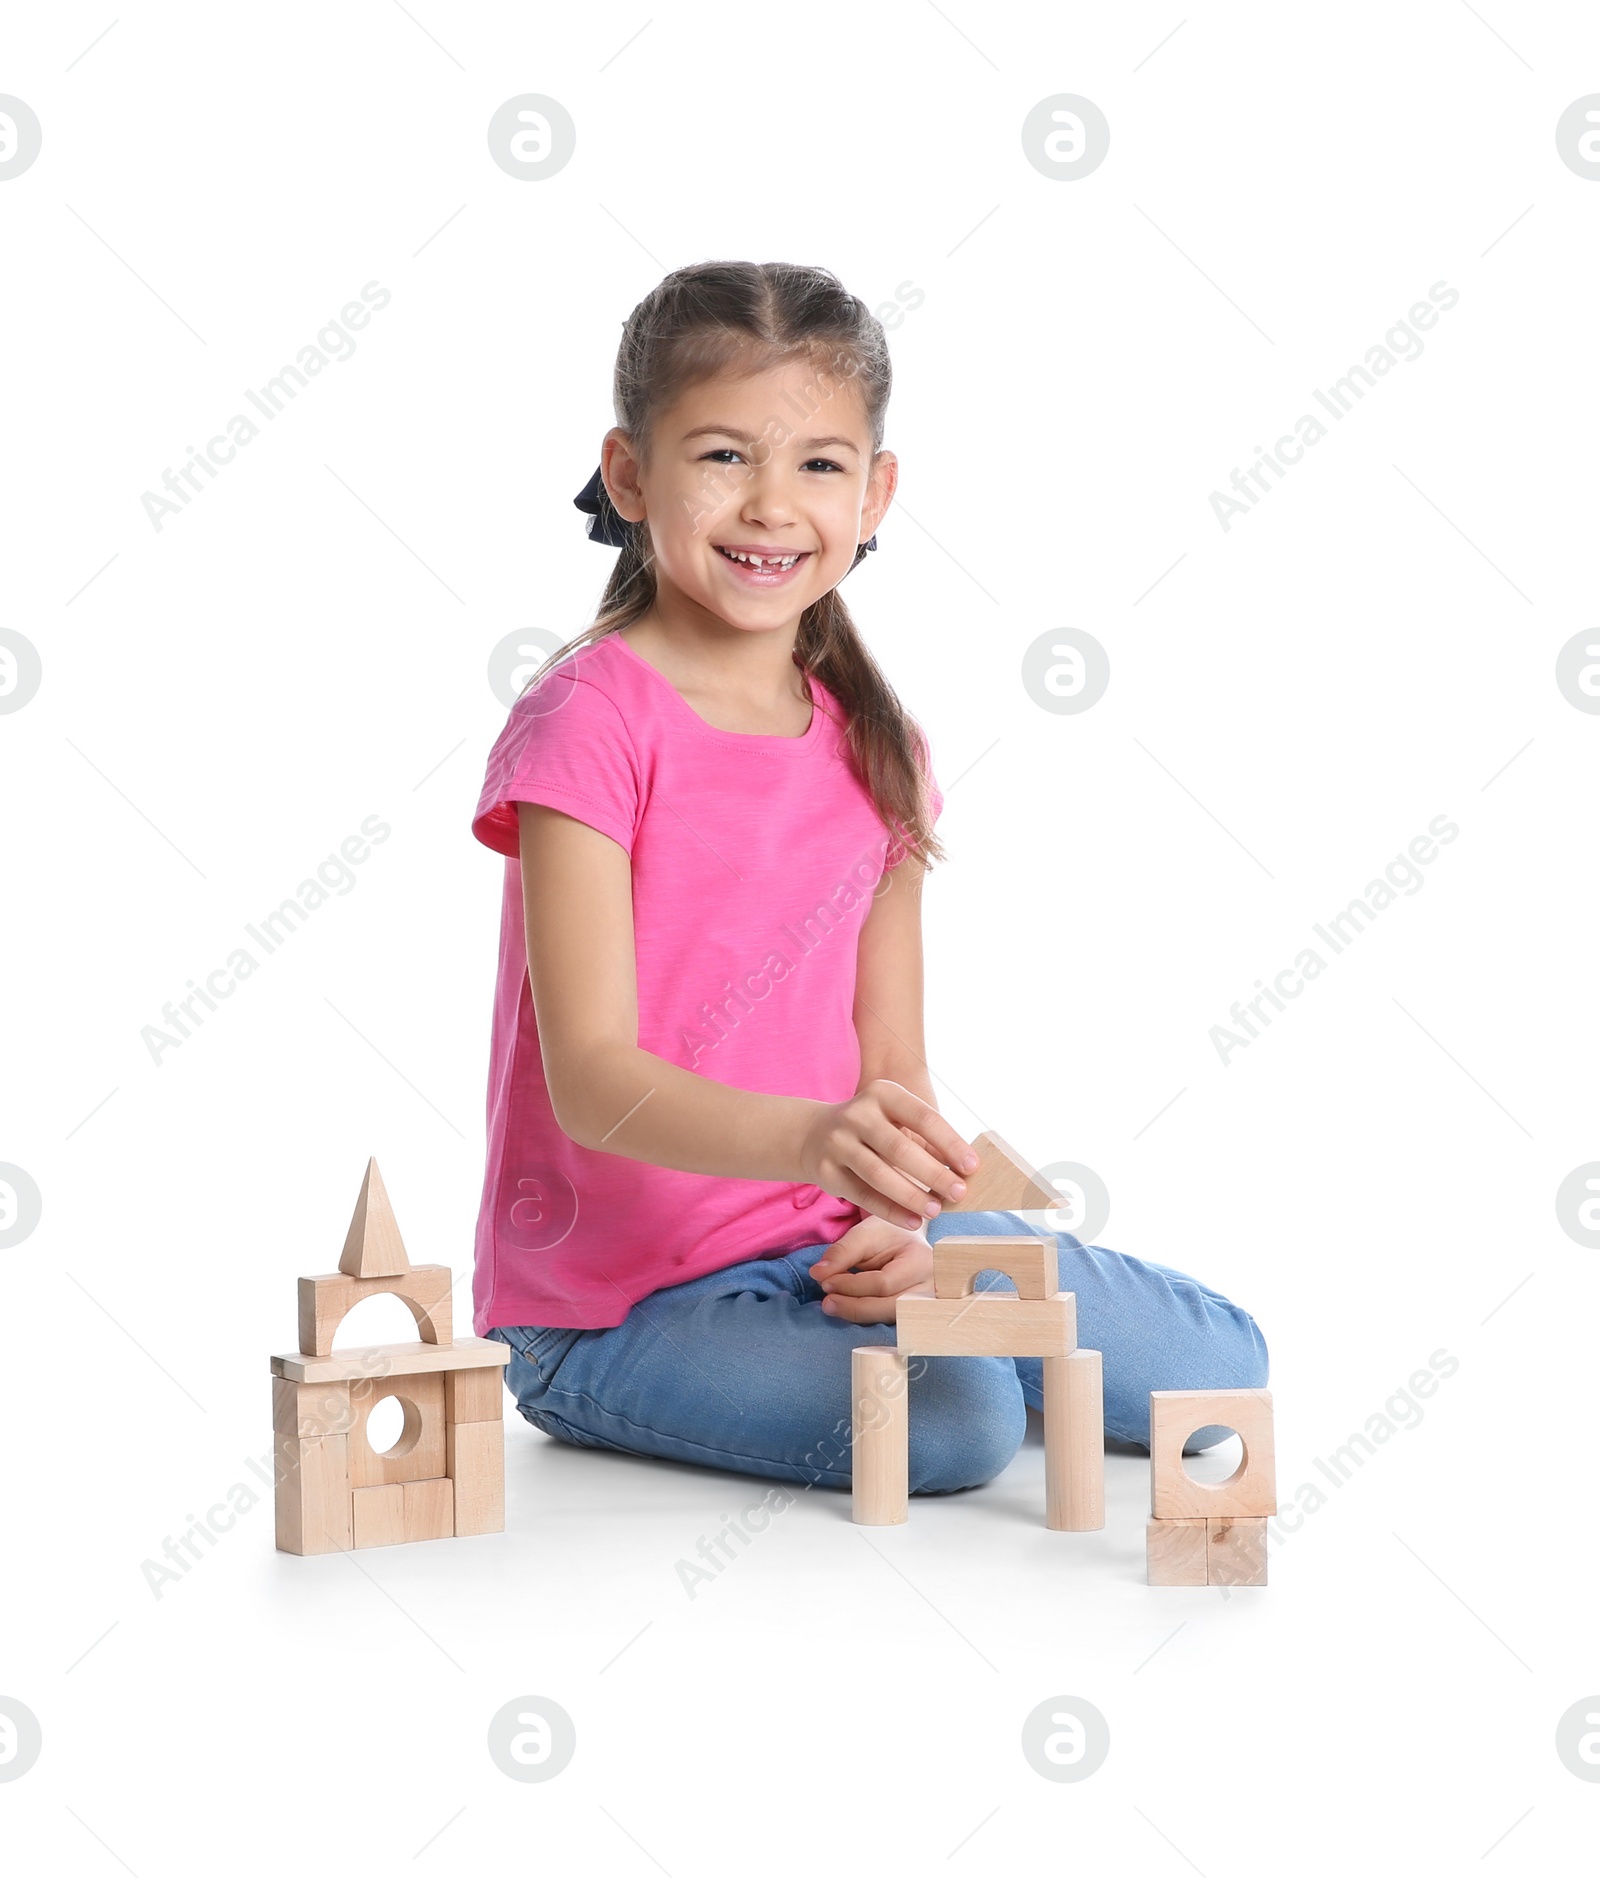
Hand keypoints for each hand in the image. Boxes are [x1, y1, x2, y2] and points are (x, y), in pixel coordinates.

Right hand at [798, 1080, 977, 1229]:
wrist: (813, 1134)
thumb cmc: (872, 1129)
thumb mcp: (896, 1121)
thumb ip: (927, 1140)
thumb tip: (964, 1170)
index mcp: (883, 1094)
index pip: (923, 1117)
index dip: (950, 1143)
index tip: (972, 1166)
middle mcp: (857, 1114)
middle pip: (900, 1148)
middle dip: (934, 1174)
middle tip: (959, 1193)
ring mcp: (838, 1142)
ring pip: (879, 1174)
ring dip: (911, 1196)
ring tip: (935, 1211)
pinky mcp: (825, 1170)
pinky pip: (862, 1195)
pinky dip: (889, 1211)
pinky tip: (911, 1220)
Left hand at [808, 1215, 933, 1324]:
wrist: (908, 1242)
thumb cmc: (888, 1235)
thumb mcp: (865, 1234)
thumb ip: (842, 1253)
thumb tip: (817, 1274)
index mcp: (921, 1261)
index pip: (884, 1283)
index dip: (851, 1286)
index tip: (824, 1282)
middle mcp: (931, 1288)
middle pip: (890, 1308)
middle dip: (854, 1307)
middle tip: (826, 1303)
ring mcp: (926, 1306)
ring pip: (890, 1319)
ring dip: (858, 1315)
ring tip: (832, 1306)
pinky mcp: (914, 1315)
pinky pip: (889, 1322)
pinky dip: (866, 1317)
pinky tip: (847, 1310)